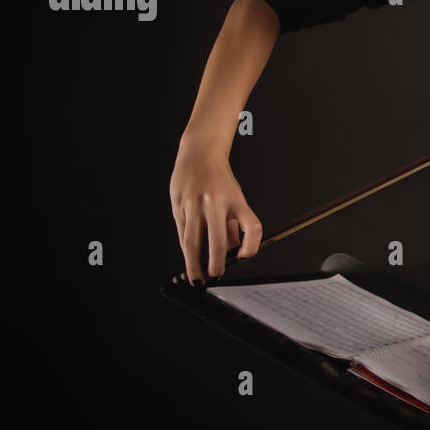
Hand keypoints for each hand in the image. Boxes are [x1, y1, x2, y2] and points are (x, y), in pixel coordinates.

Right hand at [169, 136, 262, 285]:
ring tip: (196, 276)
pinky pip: (181, 232)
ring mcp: (194, 204)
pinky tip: (188, 257)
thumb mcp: (235, 197)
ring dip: (194, 263)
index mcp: (235, 199)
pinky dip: (185, 248)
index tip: (245, 257)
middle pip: (216, 241)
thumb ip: (233, 225)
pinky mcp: (177, 205)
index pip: (251, 227)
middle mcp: (215, 202)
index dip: (251, 246)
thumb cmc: (219, 178)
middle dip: (215, 264)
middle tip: (214, 276)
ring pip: (192, 240)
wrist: (199, 153)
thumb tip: (232, 252)